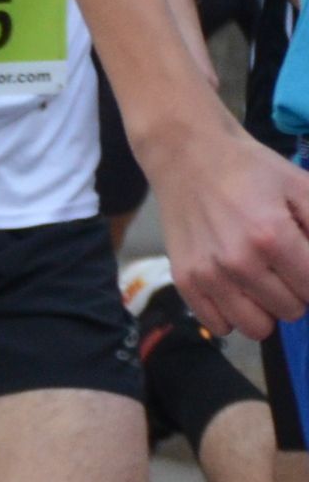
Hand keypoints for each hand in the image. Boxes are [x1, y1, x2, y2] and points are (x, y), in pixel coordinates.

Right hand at [146, 123, 308, 338]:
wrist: (186, 153)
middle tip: (283, 262)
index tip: (305, 259)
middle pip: (291, 311)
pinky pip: (218, 325)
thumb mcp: (302, 187)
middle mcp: (238, 263)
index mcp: (272, 237)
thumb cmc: (251, 169)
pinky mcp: (184, 279)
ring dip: (266, 308)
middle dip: (296, 291)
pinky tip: (234, 288)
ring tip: (261, 279)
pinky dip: (232, 313)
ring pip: (257, 327)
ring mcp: (207, 274)